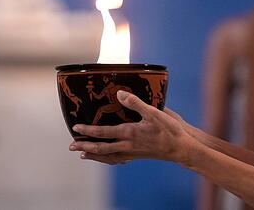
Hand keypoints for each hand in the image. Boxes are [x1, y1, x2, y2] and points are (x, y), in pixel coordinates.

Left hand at [68, 91, 197, 165]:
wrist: (182, 149)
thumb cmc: (169, 130)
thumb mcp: (154, 112)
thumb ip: (136, 103)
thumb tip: (120, 93)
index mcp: (129, 133)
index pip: (103, 133)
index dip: (88, 131)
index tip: (76, 128)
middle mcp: (128, 145)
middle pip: (101, 148)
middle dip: (85, 146)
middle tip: (71, 146)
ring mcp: (133, 152)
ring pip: (109, 156)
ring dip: (95, 155)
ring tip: (83, 154)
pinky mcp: (138, 155)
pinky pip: (118, 159)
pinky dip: (109, 159)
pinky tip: (107, 158)